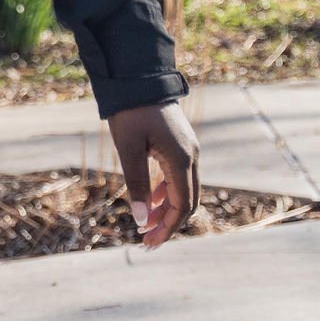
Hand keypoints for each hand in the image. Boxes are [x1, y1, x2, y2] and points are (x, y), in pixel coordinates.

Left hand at [110, 101, 200, 247]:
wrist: (138, 78)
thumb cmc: (130, 112)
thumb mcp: (128, 149)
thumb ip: (136, 184)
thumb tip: (140, 219)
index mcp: (181, 159)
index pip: (182, 205)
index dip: (167, 227)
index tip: (149, 242)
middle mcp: (191, 157)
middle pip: (187, 202)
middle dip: (168, 224)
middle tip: (146, 242)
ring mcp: (188, 150)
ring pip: (182, 190)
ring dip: (165, 210)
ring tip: (144, 226)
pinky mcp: (180, 145)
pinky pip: (177, 177)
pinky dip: (164, 193)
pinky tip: (147, 202)